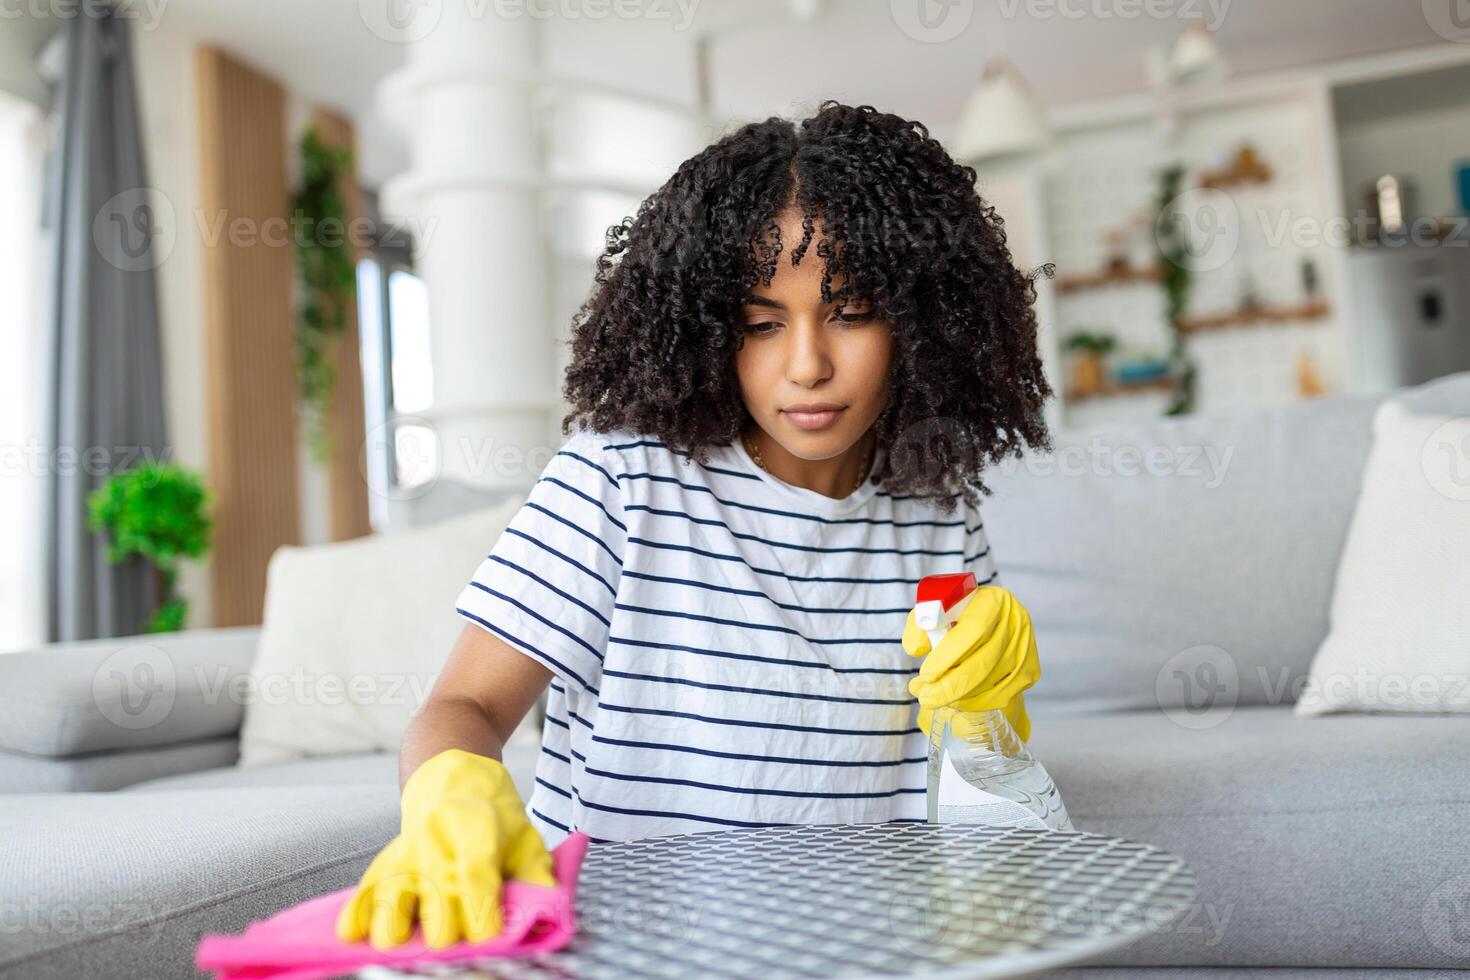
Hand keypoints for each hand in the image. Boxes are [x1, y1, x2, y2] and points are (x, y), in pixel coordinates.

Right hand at [335, 749, 555, 949]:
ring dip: (398, 928)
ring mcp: (407, 850)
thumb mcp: (524, 833)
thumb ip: (536, 871)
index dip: (481, 913)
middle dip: (447, 928)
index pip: (474, 877)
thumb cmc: (494, 812)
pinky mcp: (387, 859)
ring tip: (406, 946)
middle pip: (435, 898)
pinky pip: (366, 889)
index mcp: (475, 828)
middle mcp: (436, 840)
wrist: (453, 774)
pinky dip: (358, 914)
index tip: (489, 938)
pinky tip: (353, 936)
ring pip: (393, 898)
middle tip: (457, 941)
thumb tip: (549, 905)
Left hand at [902, 585, 1039, 741]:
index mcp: (993, 601)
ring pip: (991, 682)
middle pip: (983, 661)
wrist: (991, 629)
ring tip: (932, 698)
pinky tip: (956, 701)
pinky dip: (975, 702)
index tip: (926, 674)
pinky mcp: (1030, 671)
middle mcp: (1016, 622)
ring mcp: (1026, 648)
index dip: (949, 654)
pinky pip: (1001, 695)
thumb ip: (920, 626)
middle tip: (925, 697)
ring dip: (959, 697)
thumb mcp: (936, 613)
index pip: (974, 629)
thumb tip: (916, 649)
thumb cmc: (958, 618)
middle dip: (950, 684)